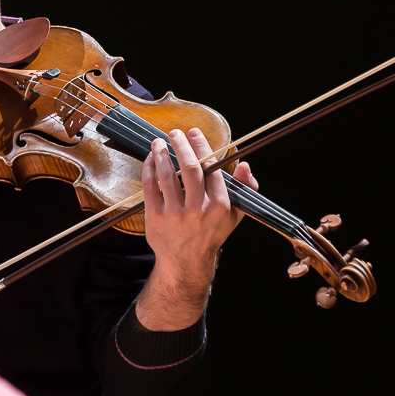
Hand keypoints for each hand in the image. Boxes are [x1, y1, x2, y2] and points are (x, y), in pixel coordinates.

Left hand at [134, 128, 257, 330]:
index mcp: (220, 206)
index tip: (194, 133)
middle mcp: (198, 210)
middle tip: (175, 133)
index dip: (202, 146)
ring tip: (158, 142)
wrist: (186, 262)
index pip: (211, 168)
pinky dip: (149, 169)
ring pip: (167, 175)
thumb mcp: (235, 215)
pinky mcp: (155, 218)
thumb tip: (245, 165)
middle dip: (182, 145)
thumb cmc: (211, 233)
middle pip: (190, 168)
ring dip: (161, 154)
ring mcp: (175, 214)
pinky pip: (150, 187)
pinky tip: (150, 159)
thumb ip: (244, 189)